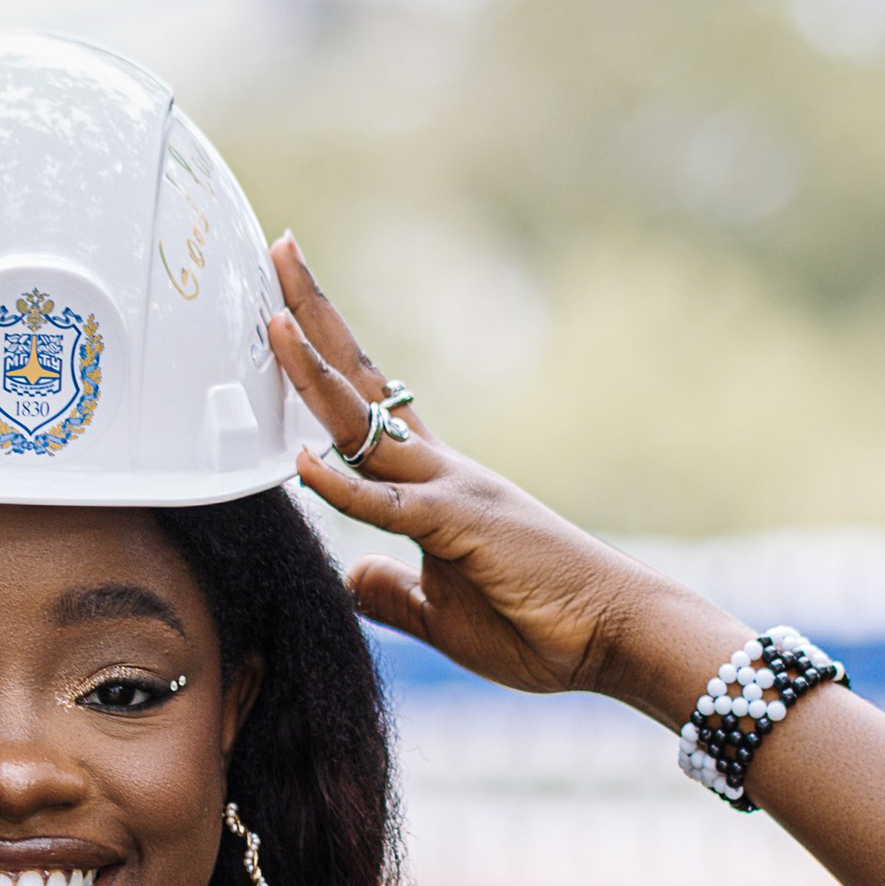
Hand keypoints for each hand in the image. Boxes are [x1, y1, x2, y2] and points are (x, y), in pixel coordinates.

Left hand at [272, 236, 738, 720]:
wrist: (614, 635)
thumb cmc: (537, 625)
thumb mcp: (441, 615)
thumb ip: (393, 592)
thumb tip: (351, 576)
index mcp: (432, 484)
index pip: (365, 409)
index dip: (323, 360)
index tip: (284, 310)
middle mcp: (437, 469)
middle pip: (361, 382)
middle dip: (314, 318)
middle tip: (277, 250)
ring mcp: (448, 489)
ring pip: (365, 423)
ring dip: (314, 372)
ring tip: (270, 317)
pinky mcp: (458, 526)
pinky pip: (386, 503)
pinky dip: (342, 486)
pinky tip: (299, 461)